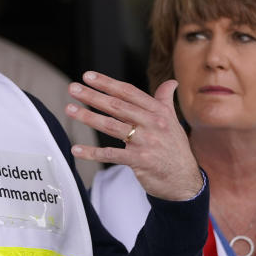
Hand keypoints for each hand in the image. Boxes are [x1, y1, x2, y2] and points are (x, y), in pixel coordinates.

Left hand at [66, 71, 201, 200]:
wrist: (185, 180)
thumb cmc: (175, 149)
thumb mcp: (173, 122)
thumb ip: (165, 101)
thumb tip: (171, 82)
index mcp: (158, 112)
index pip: (128, 92)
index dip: (107, 83)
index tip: (88, 76)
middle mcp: (152, 124)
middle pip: (117, 106)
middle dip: (93, 96)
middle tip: (73, 88)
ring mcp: (146, 142)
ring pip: (111, 126)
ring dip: (88, 117)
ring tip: (70, 109)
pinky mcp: (139, 161)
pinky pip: (111, 154)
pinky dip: (92, 152)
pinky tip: (77, 149)